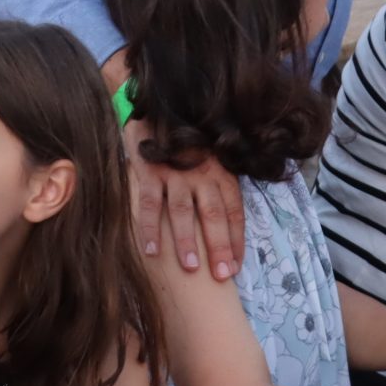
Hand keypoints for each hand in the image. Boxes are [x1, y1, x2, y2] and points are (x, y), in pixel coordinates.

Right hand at [125, 119, 243, 281]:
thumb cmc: (188, 144)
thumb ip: (219, 188)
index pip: (233, 211)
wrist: (159, 108)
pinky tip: (151, 251)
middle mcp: (202, 174)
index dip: (235, 240)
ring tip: (191, 269)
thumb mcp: (212, 160)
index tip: (235, 268)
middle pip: (213, 214)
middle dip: (218, 247)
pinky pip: (150, 202)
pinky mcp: (150, 170)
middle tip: (221, 276)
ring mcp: (175, 172)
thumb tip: (228, 230)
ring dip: (187, 240)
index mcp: (221, 173)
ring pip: (183, 211)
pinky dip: (150, 227)